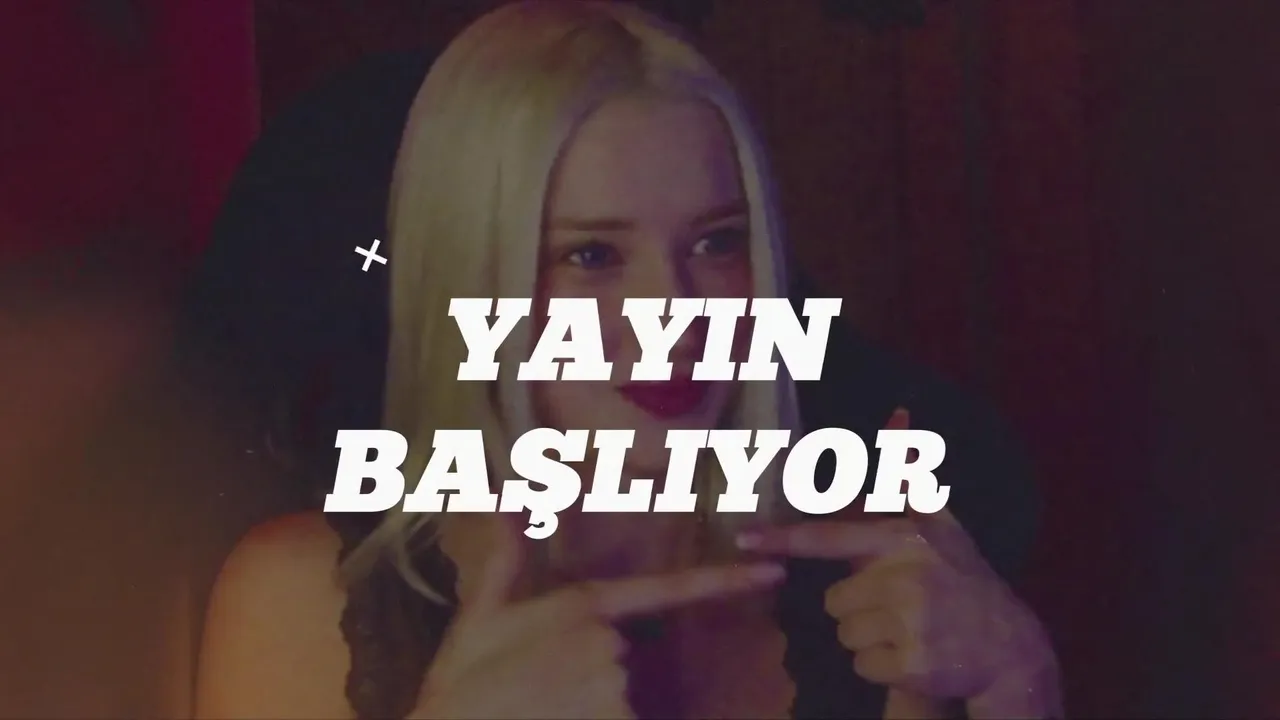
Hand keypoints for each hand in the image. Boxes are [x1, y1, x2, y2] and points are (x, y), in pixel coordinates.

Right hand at [415, 516, 785, 718]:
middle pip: (631, 661)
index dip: (726, 581)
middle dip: (596, 680)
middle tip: (544, 692)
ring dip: (594, 711)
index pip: (668, 589)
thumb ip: (506, 558)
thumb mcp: (477, 617)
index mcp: (581, 608)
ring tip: (546, 711)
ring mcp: (613, 690)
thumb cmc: (460, 683)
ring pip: (627, 702)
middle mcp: (607, 645)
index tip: (774, 572)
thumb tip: (508, 494)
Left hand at [738, 409, 1057, 711]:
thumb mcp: (940, 523)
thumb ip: (908, 474)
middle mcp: (909, 579)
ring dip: (869, 638)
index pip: (831, 538)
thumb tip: (899, 411)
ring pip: (845, 635)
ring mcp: (912, 623)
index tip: (744, 538)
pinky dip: (882, 667)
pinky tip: (916, 657)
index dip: (784, 539)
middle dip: (858, 607)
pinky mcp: (914, 665)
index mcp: (906, 541)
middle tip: (899, 606)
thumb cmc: (962, 577)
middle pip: (833, 599)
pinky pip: (863, 665)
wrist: (1010, 646)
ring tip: (910, 630)